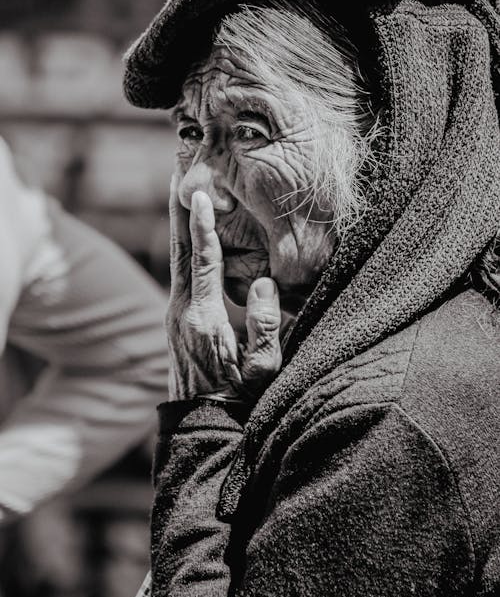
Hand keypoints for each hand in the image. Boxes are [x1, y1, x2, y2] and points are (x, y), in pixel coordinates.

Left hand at [166, 176, 281, 400]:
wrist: (201, 424)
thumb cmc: (240, 400)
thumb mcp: (264, 370)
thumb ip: (268, 326)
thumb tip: (265, 283)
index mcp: (203, 318)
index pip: (203, 261)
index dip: (204, 227)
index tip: (203, 194)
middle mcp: (180, 310)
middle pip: (179, 248)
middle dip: (179, 209)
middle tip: (178, 172)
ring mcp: (174, 312)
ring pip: (176, 256)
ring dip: (178, 222)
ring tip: (180, 188)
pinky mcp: (175, 316)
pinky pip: (180, 269)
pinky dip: (183, 243)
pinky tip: (188, 229)